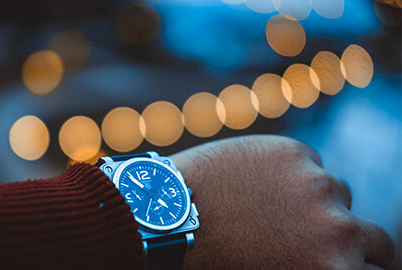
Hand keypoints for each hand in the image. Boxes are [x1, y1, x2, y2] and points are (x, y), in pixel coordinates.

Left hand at [171, 135, 393, 268]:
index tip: (349, 265)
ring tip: (275, 207)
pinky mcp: (293, 152)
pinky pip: (308, 164)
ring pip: (339, 194)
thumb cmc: (213, 261)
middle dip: (362, 245)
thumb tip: (333, 262)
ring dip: (321, 203)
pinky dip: (293, 173)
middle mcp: (338, 229)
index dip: (360, 269)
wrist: (167, 215)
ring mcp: (318, 185)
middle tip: (328, 241)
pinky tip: (257, 181)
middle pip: (378, 240)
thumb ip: (313, 266)